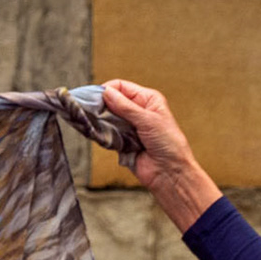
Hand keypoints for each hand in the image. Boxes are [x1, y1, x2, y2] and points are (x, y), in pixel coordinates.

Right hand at [100, 80, 223, 231]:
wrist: (169, 172)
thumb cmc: (169, 144)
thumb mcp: (148, 120)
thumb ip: (125, 106)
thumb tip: (106, 92)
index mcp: (147, 100)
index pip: (121, 87)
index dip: (107, 90)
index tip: (94, 97)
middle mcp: (137, 111)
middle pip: (111, 102)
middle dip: (101, 106)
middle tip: (91, 111)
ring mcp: (128, 127)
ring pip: (107, 118)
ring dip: (101, 121)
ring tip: (95, 124)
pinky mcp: (121, 142)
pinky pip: (106, 134)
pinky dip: (102, 134)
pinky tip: (100, 135)